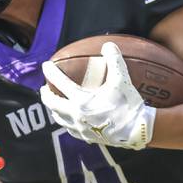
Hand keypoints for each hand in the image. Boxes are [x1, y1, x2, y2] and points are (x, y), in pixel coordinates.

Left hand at [40, 41, 156, 149]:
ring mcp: (80, 128)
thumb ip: (114, 60)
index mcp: (81, 100)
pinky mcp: (87, 138)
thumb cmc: (129, 104)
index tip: (45, 65)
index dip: (50, 72)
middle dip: (45, 94)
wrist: (137, 131)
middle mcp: (76, 115)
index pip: (59, 83)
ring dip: (53, 109)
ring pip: (59, 118)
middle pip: (52, 103)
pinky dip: (66, 121)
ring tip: (54, 104)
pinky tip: (70, 120)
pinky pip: (70, 129)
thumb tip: (108, 44)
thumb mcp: (122, 79)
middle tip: (44, 88)